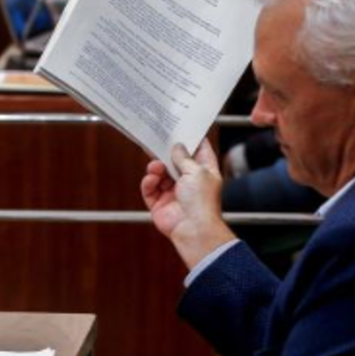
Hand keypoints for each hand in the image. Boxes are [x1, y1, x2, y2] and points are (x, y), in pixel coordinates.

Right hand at [140, 142, 235, 268]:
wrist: (193, 230)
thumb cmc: (202, 201)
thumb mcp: (196, 171)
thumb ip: (183, 157)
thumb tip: (177, 146)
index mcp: (205, 172)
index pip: (200, 151)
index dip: (192, 138)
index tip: (182, 125)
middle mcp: (190, 181)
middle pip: (175, 161)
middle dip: (166, 151)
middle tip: (157, 139)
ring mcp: (174, 193)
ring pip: (160, 173)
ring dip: (156, 167)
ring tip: (156, 166)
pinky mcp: (160, 203)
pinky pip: (150, 188)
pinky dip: (149, 182)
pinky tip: (152, 179)